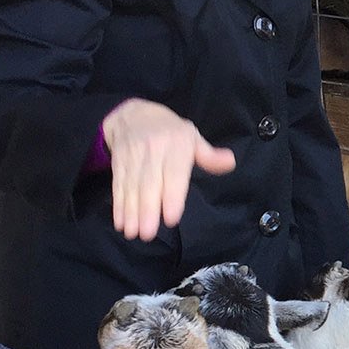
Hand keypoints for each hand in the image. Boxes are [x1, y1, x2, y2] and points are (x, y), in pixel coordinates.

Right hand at [101, 99, 235, 240]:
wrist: (133, 114)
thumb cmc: (170, 132)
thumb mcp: (192, 137)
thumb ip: (209, 155)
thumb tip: (230, 162)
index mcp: (176, 144)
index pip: (174, 173)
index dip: (171, 196)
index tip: (170, 219)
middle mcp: (153, 150)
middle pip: (149, 183)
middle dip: (147, 210)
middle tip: (148, 234)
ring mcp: (133, 156)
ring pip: (132, 186)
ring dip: (131, 211)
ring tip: (131, 233)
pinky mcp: (118, 162)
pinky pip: (118, 184)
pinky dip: (118, 204)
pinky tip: (120, 222)